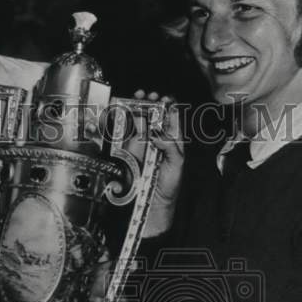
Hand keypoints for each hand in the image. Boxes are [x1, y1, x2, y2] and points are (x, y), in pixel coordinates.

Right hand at [133, 90, 184, 236]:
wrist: (152, 205)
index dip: (169, 105)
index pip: (172, 117)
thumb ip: (171, 147)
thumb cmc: (168, 187)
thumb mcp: (176, 165)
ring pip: (140, 120)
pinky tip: (126, 111)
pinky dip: (125, 121)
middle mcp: (157, 140)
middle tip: (149, 96)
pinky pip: (127, 134)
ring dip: (138, 107)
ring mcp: (143, 145)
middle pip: (154, 115)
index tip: (165, 98)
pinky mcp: (130, 152)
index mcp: (173, 141)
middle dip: (152, 102)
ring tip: (138, 98)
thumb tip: (159, 133)